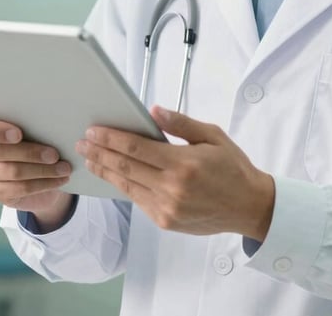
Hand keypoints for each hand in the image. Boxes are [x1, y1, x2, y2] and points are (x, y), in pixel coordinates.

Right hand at [0, 113, 73, 228]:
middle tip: (55, 155)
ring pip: (12, 172)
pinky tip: (59, 180)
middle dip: (30, 153)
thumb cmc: (36, 136)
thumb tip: (52, 120)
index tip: (18, 134)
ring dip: (42, 171)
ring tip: (64, 168)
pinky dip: (42, 184)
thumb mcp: (35, 126)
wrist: (38, 166)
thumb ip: (35, 121)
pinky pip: (18, 189)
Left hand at [77, 106, 274, 240]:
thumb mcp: (212, 135)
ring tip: (89, 158)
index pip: (137, 148)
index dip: (111, 138)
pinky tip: (112, 175)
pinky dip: (122, 186)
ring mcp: (167, 208)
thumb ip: (181, 123)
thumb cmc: (233, 167)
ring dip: (105, 171)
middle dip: (100, 153)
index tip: (94, 130)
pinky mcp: (166, 221)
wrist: (249, 206)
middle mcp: (172, 188)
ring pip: (127, 187)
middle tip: (82, 142)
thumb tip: (154, 111)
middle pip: (125, 168)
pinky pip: (138, 200)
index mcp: (183, 164)